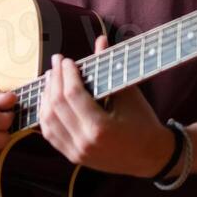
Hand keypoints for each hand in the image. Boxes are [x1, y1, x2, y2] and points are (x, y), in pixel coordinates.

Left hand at [38, 35, 175, 177]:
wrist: (151, 156)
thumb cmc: (143, 122)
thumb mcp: (129, 94)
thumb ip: (110, 66)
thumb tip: (101, 40)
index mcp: (100, 128)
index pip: (73, 95)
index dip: (67, 74)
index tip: (67, 60)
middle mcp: (84, 143)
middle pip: (57, 106)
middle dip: (54, 80)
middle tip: (56, 63)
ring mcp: (77, 153)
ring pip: (48, 121)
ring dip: (46, 96)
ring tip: (51, 78)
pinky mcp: (73, 157)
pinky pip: (50, 135)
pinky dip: (46, 115)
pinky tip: (49, 100)